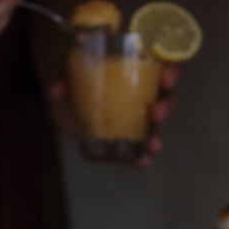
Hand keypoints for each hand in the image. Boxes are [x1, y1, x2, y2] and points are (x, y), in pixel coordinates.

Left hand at [49, 63, 179, 165]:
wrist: (63, 89)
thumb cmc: (71, 70)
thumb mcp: (64, 67)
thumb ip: (62, 75)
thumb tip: (58, 91)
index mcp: (137, 67)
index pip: (163, 66)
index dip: (171, 72)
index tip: (167, 77)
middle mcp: (144, 92)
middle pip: (165, 99)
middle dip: (166, 107)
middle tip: (156, 113)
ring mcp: (136, 117)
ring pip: (155, 126)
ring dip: (157, 136)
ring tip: (153, 145)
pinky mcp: (125, 138)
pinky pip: (139, 148)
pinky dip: (142, 156)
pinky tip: (142, 161)